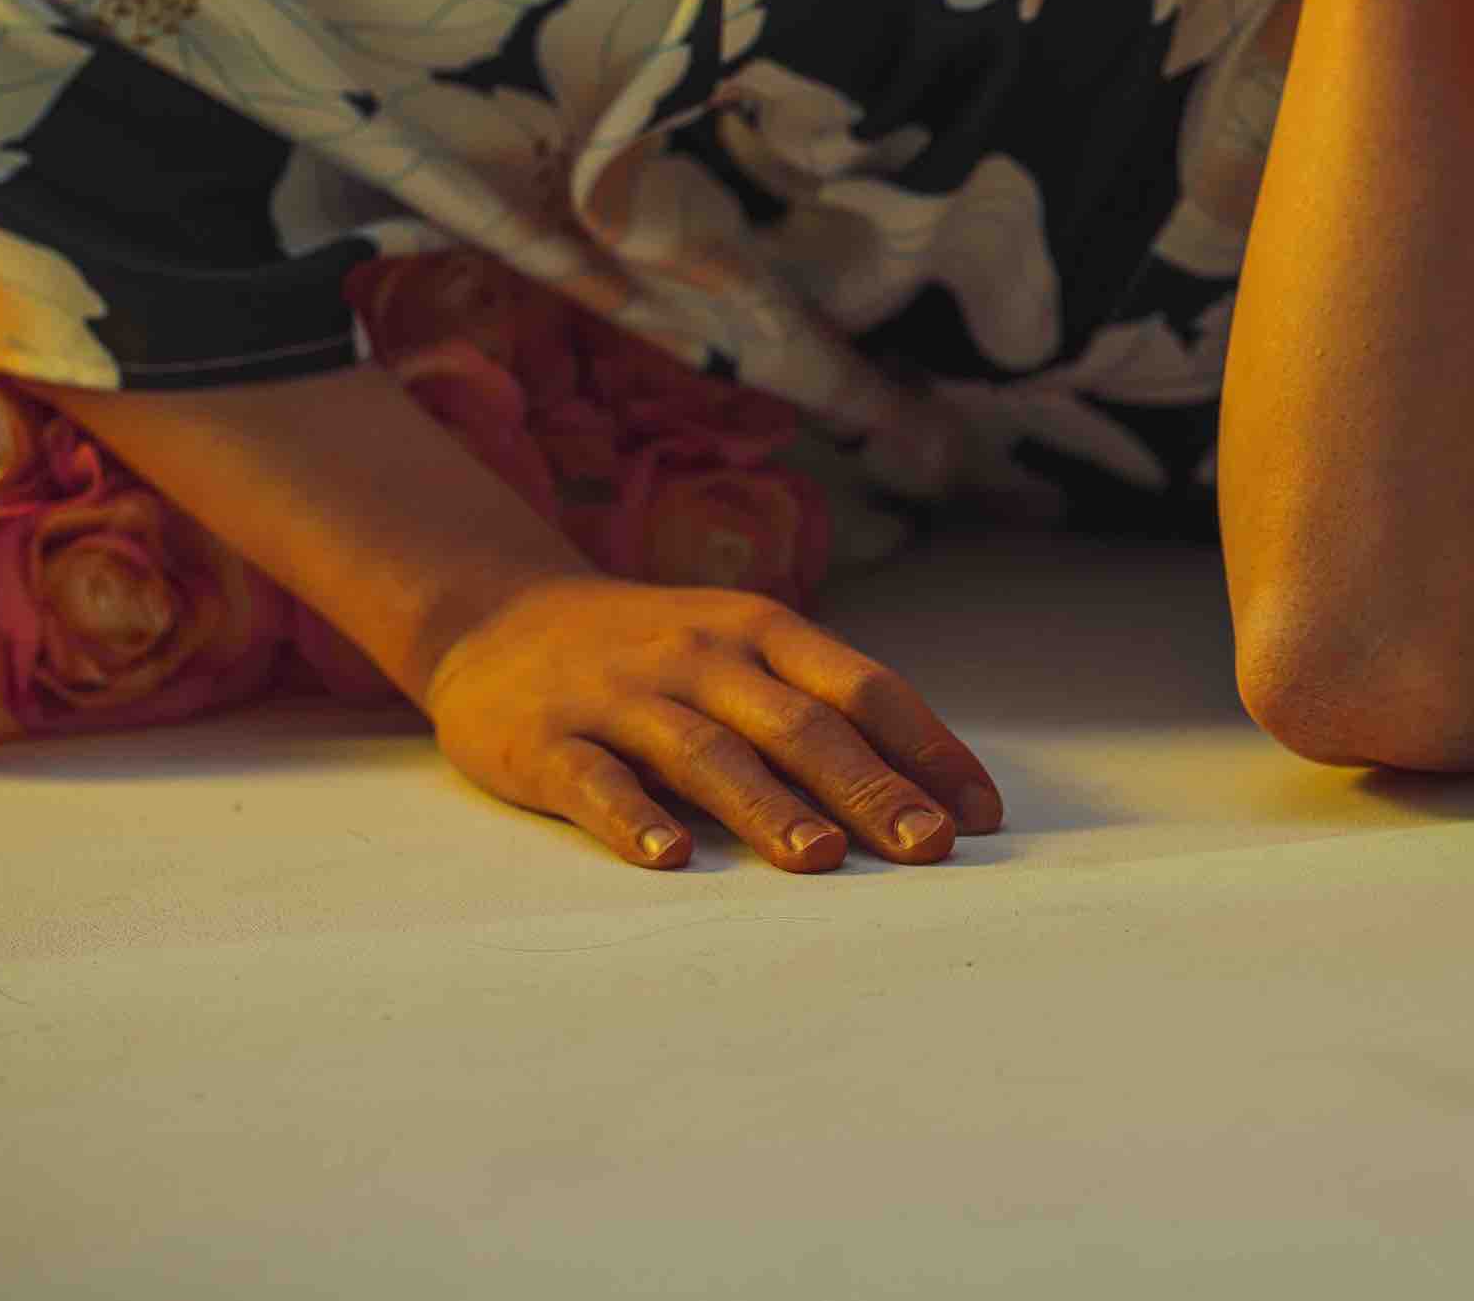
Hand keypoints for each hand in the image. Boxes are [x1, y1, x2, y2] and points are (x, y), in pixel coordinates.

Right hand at [420, 572, 1003, 871]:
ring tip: (819, 858)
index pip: (862, 687)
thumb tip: (925, 787)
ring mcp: (623, 695)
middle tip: (926, 847)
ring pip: (707, 753)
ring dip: (768, 807)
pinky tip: (671, 857)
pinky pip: (596, 781)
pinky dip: (634, 819)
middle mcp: (702, 655)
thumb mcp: (738, 649)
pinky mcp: (546, 738)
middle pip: (799, 724)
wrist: (496, 615)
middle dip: (869, 787)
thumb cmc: (651, 650)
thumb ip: (816, 703)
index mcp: (762, 630)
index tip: (977, 813)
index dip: (925, 748)